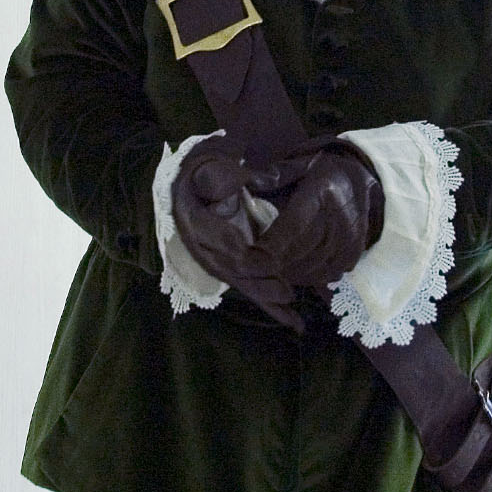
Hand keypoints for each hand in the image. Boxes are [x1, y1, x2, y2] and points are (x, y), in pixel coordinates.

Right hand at [171, 136, 301, 328]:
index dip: (233, 247)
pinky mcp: (233, 273)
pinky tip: (295, 323)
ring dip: (266, 297)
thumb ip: (220, 175)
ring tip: (290, 303)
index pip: (215, 239)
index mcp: (196, 220)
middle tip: (284, 288)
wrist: (196, 191)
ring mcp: (218, 263)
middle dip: (258, 281)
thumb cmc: (209, 175)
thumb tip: (238, 178)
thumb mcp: (210, 168)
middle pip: (231, 269)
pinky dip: (274, 309)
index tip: (256, 254)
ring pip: (243, 284)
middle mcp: (204, 248)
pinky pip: (253, 291)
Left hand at [249, 138, 383, 288]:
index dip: (273, 244)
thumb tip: (243, 189)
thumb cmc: (313, 174)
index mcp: (320, 190)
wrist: (352, 176)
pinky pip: (333, 272)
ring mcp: (351, 233)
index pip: (294, 224)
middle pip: (305, 249)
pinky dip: (313, 279)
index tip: (253, 256)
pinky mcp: (357, 248)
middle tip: (259, 269)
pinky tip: (298, 275)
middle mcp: (339, 213)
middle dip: (279, 263)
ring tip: (276, 274)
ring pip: (319, 265)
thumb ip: (268, 181)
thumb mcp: (291, 170)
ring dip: (294, 274)